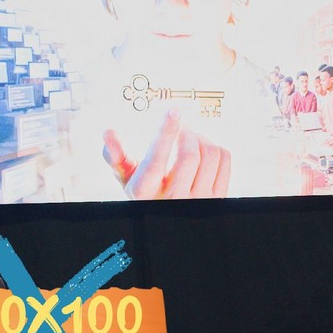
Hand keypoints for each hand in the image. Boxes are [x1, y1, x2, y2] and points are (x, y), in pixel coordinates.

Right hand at [103, 109, 230, 199]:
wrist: (168, 222)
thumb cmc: (146, 194)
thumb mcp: (127, 180)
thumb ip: (116, 156)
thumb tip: (108, 133)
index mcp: (146, 192)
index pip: (157, 158)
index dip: (166, 131)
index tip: (173, 111)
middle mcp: (174, 198)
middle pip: (189, 154)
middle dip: (186, 133)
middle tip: (181, 127)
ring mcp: (200, 200)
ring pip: (211, 154)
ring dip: (202, 138)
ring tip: (191, 138)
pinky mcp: (219, 197)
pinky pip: (225, 160)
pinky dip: (216, 147)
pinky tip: (204, 149)